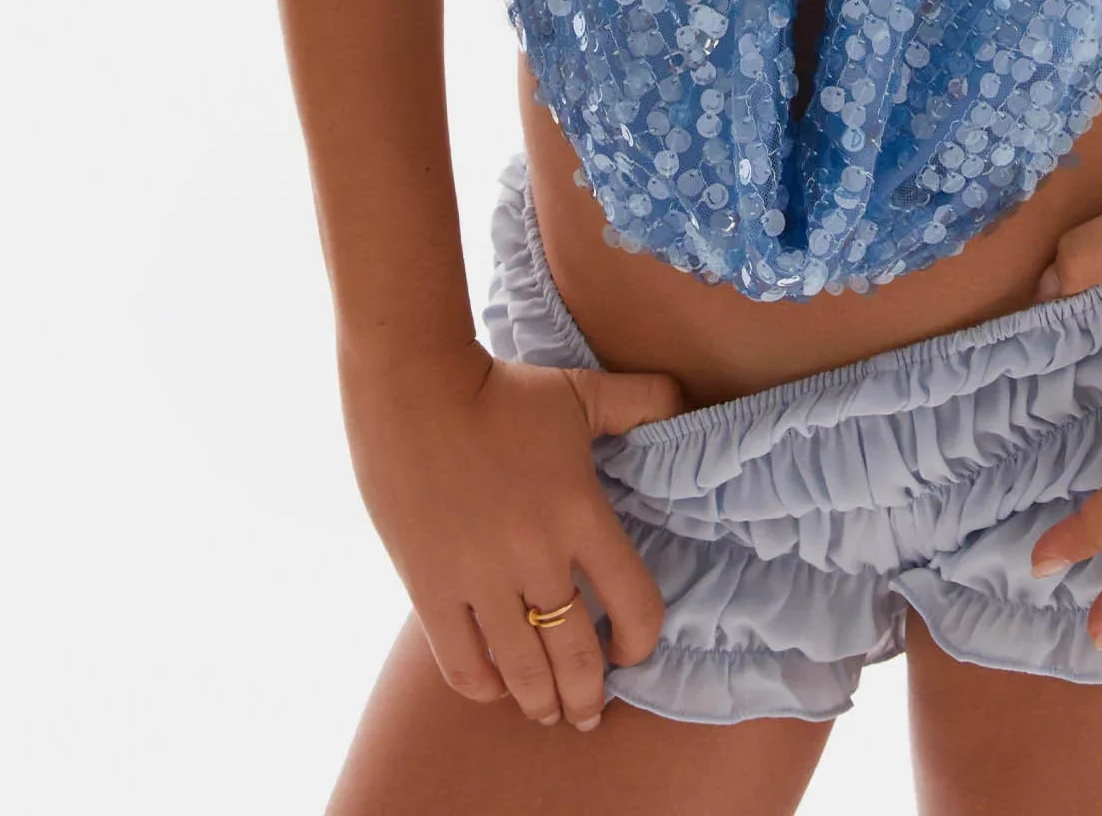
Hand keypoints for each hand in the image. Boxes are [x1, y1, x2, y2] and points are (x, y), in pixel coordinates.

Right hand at [339, 340, 683, 730]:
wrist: (415, 388)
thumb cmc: (502, 390)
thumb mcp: (580, 389)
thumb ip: (639, 400)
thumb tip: (687, 399)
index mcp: (580, 513)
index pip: (634, 603)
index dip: (641, 640)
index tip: (633, 653)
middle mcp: (535, 555)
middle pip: (577, 654)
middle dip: (589, 696)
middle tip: (590, 713)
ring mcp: (480, 576)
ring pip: (523, 670)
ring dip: (542, 703)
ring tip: (549, 713)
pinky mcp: (431, 586)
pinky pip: (462, 662)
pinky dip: (486, 686)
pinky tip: (497, 687)